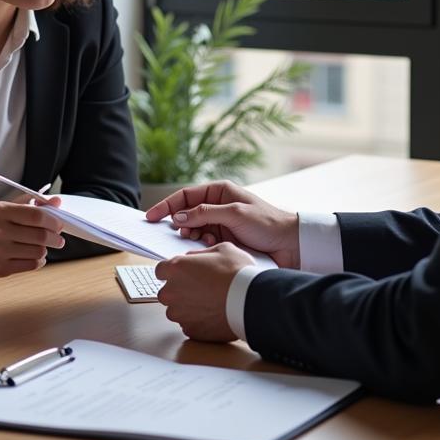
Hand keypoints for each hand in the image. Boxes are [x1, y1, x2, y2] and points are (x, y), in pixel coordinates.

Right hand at [0, 197, 64, 282]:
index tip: (59, 224)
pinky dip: (39, 261)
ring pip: (38, 252)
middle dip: (55, 238)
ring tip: (43, 246)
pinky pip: (31, 265)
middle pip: (40, 236)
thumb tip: (57, 202)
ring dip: (45, 249)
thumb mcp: (7, 208)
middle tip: (59, 239)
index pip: (36, 216)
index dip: (53, 221)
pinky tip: (36, 256)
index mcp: (1, 212)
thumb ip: (32, 203)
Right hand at [145, 181, 299, 268]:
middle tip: (179, 234)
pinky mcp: (224, 240)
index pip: (186, 195)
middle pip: (187, 213)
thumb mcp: (234, 213)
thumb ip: (205, 213)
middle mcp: (218, 206)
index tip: (151, 217)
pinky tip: (209, 247)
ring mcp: (220, 223)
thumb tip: (178, 216)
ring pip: (193, 229)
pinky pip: (203, 242)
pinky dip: (202, 245)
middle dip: (180, 224)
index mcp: (220, 192)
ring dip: (193, 236)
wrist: (289, 244)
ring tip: (201, 240)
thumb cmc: (267, 222)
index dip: (167, 205)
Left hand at [155, 242, 253, 341]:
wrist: (250, 301)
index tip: (184, 273)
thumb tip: (193, 259)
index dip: (173, 271)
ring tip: (209, 302)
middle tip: (200, 287)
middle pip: (167, 291)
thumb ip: (200, 254)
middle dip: (179, 290)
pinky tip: (212, 314)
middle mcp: (171, 292)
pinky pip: (188, 324)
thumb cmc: (237, 272)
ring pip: (177, 310)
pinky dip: (197, 320)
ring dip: (187, 307)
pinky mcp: (190, 330)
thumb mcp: (221, 249)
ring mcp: (179, 313)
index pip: (161, 270)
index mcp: (175, 268)